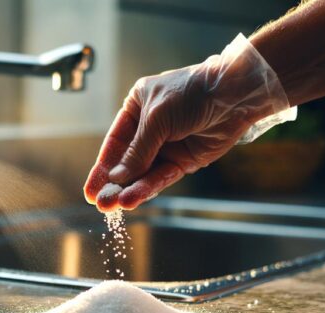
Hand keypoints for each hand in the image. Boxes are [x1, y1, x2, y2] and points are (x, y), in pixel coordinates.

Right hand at [83, 34, 292, 211]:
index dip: (102, 167)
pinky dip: (148, 188)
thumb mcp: (156, 119)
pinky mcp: (185, 161)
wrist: (233, 95)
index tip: (91, 190)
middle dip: (113, 184)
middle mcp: (150, 128)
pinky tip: (133, 198)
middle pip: (127, 162)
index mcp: (136, 107)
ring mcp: (167, 146)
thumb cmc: (192, 94)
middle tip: (100, 204)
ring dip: (129, 190)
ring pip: (143, 173)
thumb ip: (137, 151)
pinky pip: (162, 177)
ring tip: (114, 206)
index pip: (115, 142)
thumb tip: (116, 178)